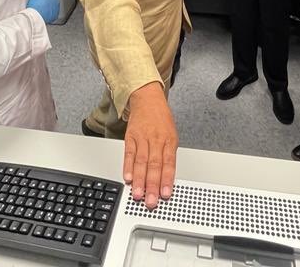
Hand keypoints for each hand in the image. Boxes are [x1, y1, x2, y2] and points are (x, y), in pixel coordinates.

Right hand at [26, 0, 59, 22]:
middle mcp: (56, 1)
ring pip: (51, 5)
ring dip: (47, 6)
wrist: (35, 18)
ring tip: (40, 8)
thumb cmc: (35, 6)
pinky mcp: (55, 15)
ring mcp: (57, 9)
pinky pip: (52, 12)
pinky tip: (43, 12)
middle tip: (38, 3)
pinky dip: (48, 12)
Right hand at [124, 82, 177, 209]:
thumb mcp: (171, 135)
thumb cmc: (161, 119)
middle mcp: (156, 140)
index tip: (165, 194)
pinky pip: (128, 153)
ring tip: (138, 194)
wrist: (147, 99)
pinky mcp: (130, 137)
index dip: (166, 180)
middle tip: (151, 201)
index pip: (169, 164)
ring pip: (141, 162)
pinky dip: (127, 167)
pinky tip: (127, 178)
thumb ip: (168, 156)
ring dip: (139, 181)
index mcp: (169, 141)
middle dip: (152, 185)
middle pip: (154, 166)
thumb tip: (167, 179)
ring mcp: (142, 138)